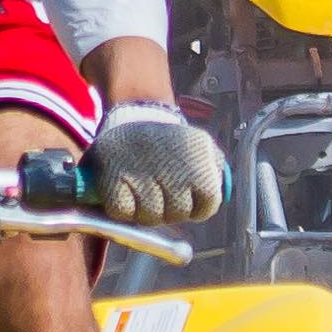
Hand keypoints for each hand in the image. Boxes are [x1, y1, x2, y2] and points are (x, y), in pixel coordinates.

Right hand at [84, 101, 223, 226]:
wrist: (135, 114)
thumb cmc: (170, 141)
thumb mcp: (200, 146)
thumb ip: (214, 170)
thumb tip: (219, 195)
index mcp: (199, 156)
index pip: (208, 205)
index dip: (196, 207)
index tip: (185, 195)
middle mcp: (173, 164)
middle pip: (177, 215)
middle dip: (169, 210)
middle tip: (160, 192)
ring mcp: (141, 171)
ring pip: (150, 217)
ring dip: (145, 211)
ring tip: (142, 192)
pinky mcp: (112, 177)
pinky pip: (123, 212)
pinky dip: (123, 209)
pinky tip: (125, 192)